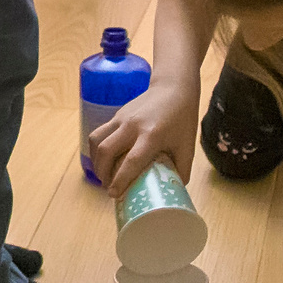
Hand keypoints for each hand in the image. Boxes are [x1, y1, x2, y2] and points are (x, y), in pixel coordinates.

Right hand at [91, 76, 200, 195]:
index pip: (131, 161)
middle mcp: (132, 126)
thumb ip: (180, 170)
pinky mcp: (117, 115)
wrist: (174, 87)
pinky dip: (97, 149)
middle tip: (108, 187)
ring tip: (104, 174)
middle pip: (106, 151)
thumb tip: (174, 191)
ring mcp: (122, 118)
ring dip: (96, 161)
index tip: (113, 195)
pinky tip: (105, 159)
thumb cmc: (183, 119)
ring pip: (96, 140)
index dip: (120, 180)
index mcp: (152, 135)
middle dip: (102, 173)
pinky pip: (99, 133)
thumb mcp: (187, 146)